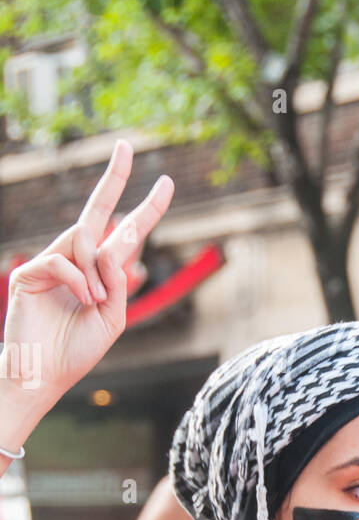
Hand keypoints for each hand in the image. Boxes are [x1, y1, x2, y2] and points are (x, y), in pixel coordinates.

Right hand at [4, 140, 173, 402]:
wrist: (44, 375)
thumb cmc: (78, 351)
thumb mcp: (113, 318)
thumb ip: (119, 283)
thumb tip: (110, 248)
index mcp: (101, 272)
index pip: (127, 234)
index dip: (148, 209)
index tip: (166, 183)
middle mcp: (77, 261)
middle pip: (97, 210)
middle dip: (114, 177)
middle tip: (126, 145)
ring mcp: (52, 263)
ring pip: (82, 239)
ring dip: (96, 271)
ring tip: (94, 300)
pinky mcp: (30, 272)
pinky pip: (62, 260)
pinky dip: (78, 279)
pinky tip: (82, 299)